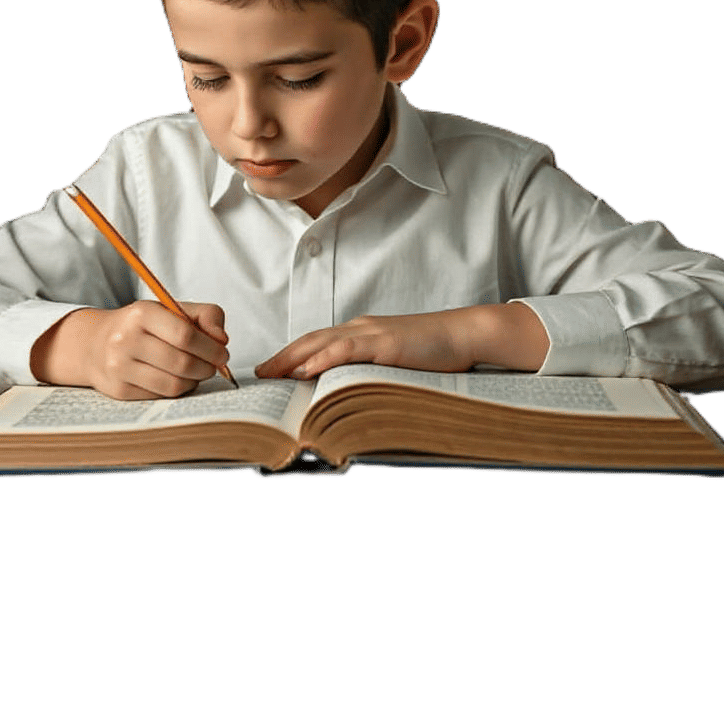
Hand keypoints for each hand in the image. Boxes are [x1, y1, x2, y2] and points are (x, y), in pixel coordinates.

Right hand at [31, 301, 229, 400]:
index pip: (184, 334)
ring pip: (173, 384)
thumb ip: (206, 315)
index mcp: (142, 313)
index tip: (222, 353)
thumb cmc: (144, 326)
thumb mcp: (171, 309)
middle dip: (206, 367)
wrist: (96, 344)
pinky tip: (178, 380)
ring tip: (197, 373)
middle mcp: (126, 339)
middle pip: (181, 362)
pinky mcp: (118, 390)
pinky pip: (160, 397)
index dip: (210, 348)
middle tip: (214, 366)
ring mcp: (119, 367)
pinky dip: (177, 391)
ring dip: (194, 381)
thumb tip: (222, 340)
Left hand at [255, 305, 549, 381]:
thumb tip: (348, 394)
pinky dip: (323, 358)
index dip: (293, 354)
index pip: (319, 342)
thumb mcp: (395, 362)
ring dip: (294, 357)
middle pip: (312, 339)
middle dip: (283, 356)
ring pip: (323, 342)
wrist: (463, 334)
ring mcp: (372, 334)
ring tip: (271, 373)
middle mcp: (361, 328)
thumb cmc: (434, 352)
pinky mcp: (384, 343)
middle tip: (259, 372)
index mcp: (362, 333)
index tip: (272, 369)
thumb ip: (371, 371)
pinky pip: (346, 350)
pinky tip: (306, 369)